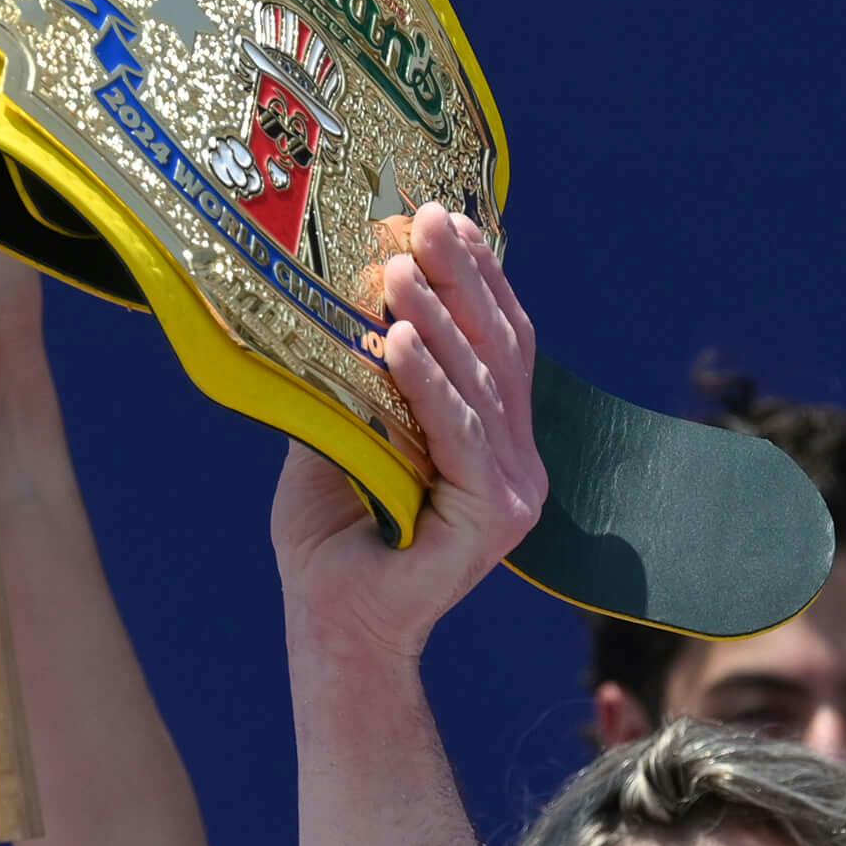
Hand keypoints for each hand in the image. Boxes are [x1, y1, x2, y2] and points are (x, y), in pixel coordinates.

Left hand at [271, 203, 545, 660]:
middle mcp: (516, 461)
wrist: (332, 630)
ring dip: (434, 319)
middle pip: (498, 348)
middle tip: (424, 218)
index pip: (497, 341)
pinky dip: (426, 383)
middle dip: (462, 277)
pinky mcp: (492, 519)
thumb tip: (332, 298)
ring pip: (478, 384)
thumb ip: (352, 381)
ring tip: (392, 269)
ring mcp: (512, 491)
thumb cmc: (330, 542)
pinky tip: (392, 339)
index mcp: (492, 439)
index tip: (445, 215)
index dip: (477, 276)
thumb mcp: (336, 439)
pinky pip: (459, 433)